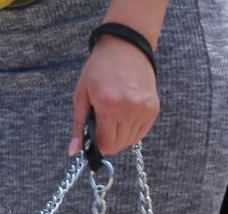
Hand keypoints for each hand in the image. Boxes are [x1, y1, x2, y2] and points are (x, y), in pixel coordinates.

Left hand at [70, 34, 156, 155]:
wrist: (126, 46)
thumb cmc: (100, 69)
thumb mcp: (82, 95)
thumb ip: (79, 126)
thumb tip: (74, 152)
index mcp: (109, 105)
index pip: (106, 145)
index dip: (97, 145)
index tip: (94, 135)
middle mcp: (130, 108)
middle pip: (118, 145)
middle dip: (108, 141)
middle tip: (102, 124)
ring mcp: (144, 109)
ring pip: (130, 141)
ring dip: (120, 136)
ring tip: (114, 117)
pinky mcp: (153, 108)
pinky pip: (141, 133)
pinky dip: (131, 130)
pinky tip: (124, 116)